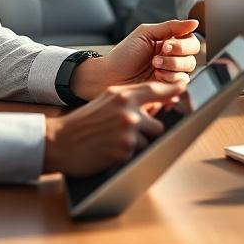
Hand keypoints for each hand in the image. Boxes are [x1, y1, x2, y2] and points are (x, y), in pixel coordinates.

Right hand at [43, 81, 183, 176]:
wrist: (59, 142)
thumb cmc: (83, 122)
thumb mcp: (106, 100)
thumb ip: (130, 98)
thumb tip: (156, 102)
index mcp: (123, 96)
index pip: (155, 90)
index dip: (172, 90)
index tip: (184, 89)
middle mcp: (128, 112)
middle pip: (158, 123)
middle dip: (148, 131)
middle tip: (128, 133)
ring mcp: (128, 132)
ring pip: (150, 140)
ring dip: (139, 144)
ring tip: (116, 142)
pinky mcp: (125, 150)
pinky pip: (139, 153)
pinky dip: (128, 154)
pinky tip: (111, 150)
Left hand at [72, 19, 199, 99]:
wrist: (110, 77)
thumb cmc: (124, 54)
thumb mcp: (145, 34)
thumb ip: (171, 27)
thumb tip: (194, 22)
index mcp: (169, 41)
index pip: (190, 39)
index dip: (182, 43)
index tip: (166, 45)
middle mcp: (173, 56)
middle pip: (193, 54)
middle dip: (176, 56)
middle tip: (156, 58)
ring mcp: (171, 72)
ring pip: (188, 69)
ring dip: (171, 67)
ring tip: (154, 66)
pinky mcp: (168, 87)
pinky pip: (181, 82)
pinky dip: (170, 78)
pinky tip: (156, 77)